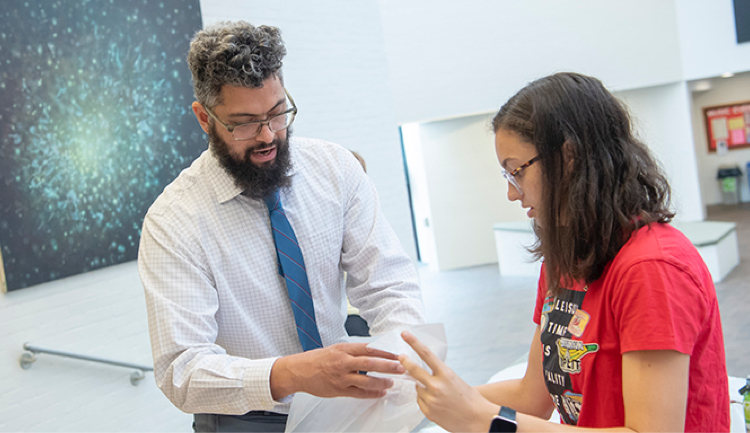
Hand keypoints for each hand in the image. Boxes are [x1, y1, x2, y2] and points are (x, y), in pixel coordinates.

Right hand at [271, 342, 404, 399]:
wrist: (299, 370)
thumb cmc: (318, 359)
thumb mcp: (336, 349)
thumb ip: (354, 351)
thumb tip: (374, 351)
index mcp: (344, 349)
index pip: (369, 349)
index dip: (385, 352)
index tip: (397, 354)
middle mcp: (343, 362)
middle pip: (370, 363)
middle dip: (388, 366)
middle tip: (401, 367)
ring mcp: (341, 377)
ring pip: (366, 380)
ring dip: (381, 382)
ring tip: (392, 383)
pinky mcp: (338, 389)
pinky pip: (358, 393)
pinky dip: (371, 394)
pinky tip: (380, 393)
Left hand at [399, 331, 497, 432]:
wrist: (477, 418)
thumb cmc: (468, 398)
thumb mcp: (454, 379)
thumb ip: (437, 374)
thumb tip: (420, 373)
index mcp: (445, 374)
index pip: (426, 354)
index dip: (414, 342)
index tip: (404, 334)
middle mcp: (436, 386)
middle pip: (414, 370)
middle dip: (405, 362)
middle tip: (400, 356)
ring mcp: (431, 400)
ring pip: (417, 388)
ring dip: (422, 388)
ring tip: (438, 394)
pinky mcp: (428, 411)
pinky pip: (420, 401)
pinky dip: (425, 400)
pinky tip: (437, 403)